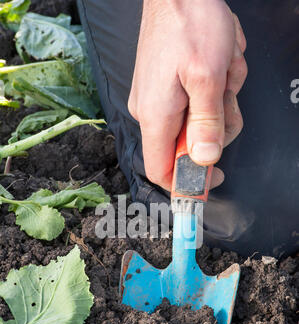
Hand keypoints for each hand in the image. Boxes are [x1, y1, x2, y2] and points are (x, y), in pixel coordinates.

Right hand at [128, 0, 246, 190]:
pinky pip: (194, 106)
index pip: (162, 170)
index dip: (186, 184)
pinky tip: (215, 69)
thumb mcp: (209, 76)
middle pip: (187, 148)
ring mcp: (157, 101)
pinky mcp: (165, 90)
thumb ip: (207, 122)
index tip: (211, 182)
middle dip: (216, 129)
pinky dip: (212, 92)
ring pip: (196, 126)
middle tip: (227, 100)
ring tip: (222, 73)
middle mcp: (150, 113)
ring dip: (219, 105)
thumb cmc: (189, 23)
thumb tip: (205, 159)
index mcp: (155, 115)